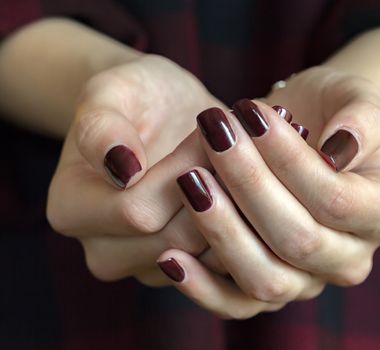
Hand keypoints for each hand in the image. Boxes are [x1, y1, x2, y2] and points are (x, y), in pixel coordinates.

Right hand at [47, 54, 225, 285]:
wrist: (161, 115)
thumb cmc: (136, 98)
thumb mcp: (113, 91)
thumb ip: (103, 126)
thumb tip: (123, 169)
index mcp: (71, 211)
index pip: (138, 211)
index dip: (184, 170)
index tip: (211, 131)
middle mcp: (103, 251)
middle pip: (176, 239)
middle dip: (214, 188)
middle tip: (237, 145)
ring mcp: (144, 267)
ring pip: (206, 255)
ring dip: (235, 207)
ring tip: (243, 162)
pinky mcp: (182, 271)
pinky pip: (222, 261)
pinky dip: (243, 225)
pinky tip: (246, 186)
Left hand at [157, 69, 379, 318]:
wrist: (309, 133)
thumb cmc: (331, 110)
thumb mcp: (355, 96)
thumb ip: (360, 117)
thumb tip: (340, 147)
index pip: (337, 200)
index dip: (290, 161)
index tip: (249, 115)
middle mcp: (352, 258)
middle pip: (298, 240)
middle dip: (249, 185)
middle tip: (214, 137)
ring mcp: (310, 281)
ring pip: (266, 279)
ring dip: (222, 232)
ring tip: (191, 181)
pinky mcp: (271, 289)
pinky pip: (237, 304)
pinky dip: (202, 287)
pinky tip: (171, 256)